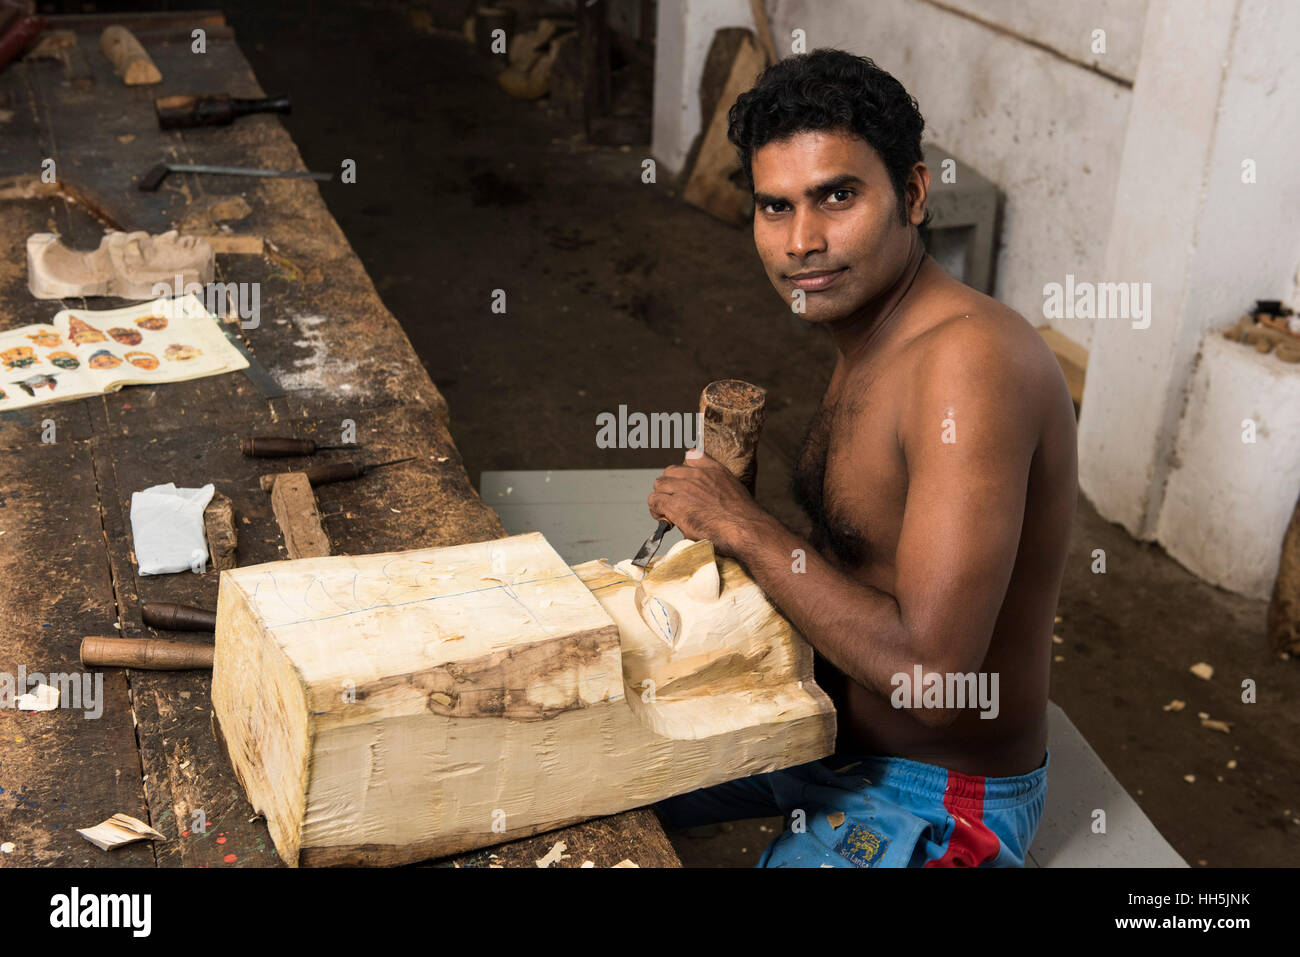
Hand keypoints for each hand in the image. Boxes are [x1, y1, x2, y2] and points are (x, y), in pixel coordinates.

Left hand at [647, 449, 768, 555]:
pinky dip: (656, 509)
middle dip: (670, 486)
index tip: (684, 483)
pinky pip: (655, 501)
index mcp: (714, 469)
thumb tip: (701, 500)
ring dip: (661, 497)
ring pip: (659, 484)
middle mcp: (698, 475)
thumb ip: (714, 487)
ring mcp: (685, 488)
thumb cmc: (744, 518)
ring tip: (667, 511)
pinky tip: (664, 518)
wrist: (745, 528)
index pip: (690, 456)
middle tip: (675, 502)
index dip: (683, 471)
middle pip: (670, 472)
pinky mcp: (676, 505)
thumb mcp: (733, 491)